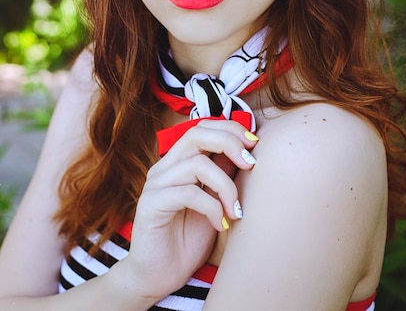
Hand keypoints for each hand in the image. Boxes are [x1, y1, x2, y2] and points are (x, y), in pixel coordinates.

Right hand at [123, 119, 257, 302]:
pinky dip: (212, 207)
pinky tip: (220, 224)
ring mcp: (156, 185)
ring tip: (236, 211)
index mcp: (177, 162)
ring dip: (226, 186)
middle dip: (229, 143)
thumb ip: (223, 175)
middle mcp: (164, 167)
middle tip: (251, 164)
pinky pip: (188, 193)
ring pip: (197, 164)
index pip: (201, 127)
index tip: (254, 145)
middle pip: (196, 134)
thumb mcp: (214, 201)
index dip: (229, 128)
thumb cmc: (187, 239)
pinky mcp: (151, 205)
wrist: (156, 278)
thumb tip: (248, 151)